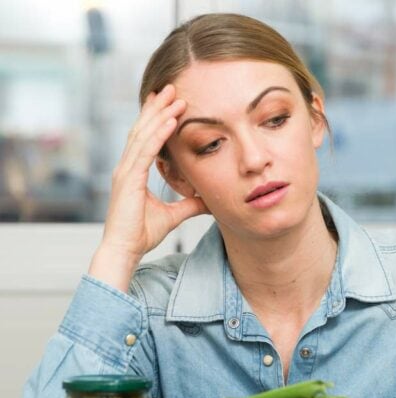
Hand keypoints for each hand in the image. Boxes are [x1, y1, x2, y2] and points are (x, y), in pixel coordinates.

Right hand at [89, 84, 208, 290]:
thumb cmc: (141, 234)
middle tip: (172, 87)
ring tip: (175, 96)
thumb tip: (208, 200)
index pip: (146, 137)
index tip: (170, 102)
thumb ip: (189, 205)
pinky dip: (158, 134)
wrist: (124, 250)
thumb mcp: (173, 216)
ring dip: (160, 114)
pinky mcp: (129, 179)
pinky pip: (145, 151)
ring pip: (144, 134)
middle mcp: (127, 166)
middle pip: (143, 129)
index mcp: (133, 172)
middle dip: (158, 107)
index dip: (157, 118)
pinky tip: (171, 121)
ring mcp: (125, 171)